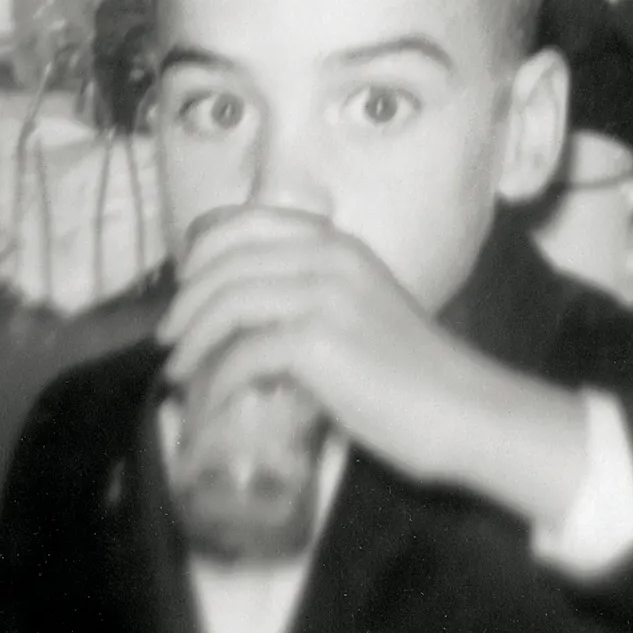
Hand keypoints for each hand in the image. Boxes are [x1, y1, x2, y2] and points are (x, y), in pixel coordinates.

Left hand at [160, 208, 496, 485]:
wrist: (464, 409)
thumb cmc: (414, 371)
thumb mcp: (362, 306)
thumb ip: (317, 296)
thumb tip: (255, 321)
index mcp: (337, 243)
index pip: (246, 223)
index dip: (204, 252)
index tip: (185, 288)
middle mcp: (328, 256)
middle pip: (226, 264)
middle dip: (186, 301)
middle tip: (168, 338)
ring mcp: (323, 296)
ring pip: (228, 302)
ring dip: (192, 339)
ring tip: (177, 369)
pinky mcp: (318, 343)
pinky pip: (244, 354)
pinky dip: (217, 380)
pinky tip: (209, 402)